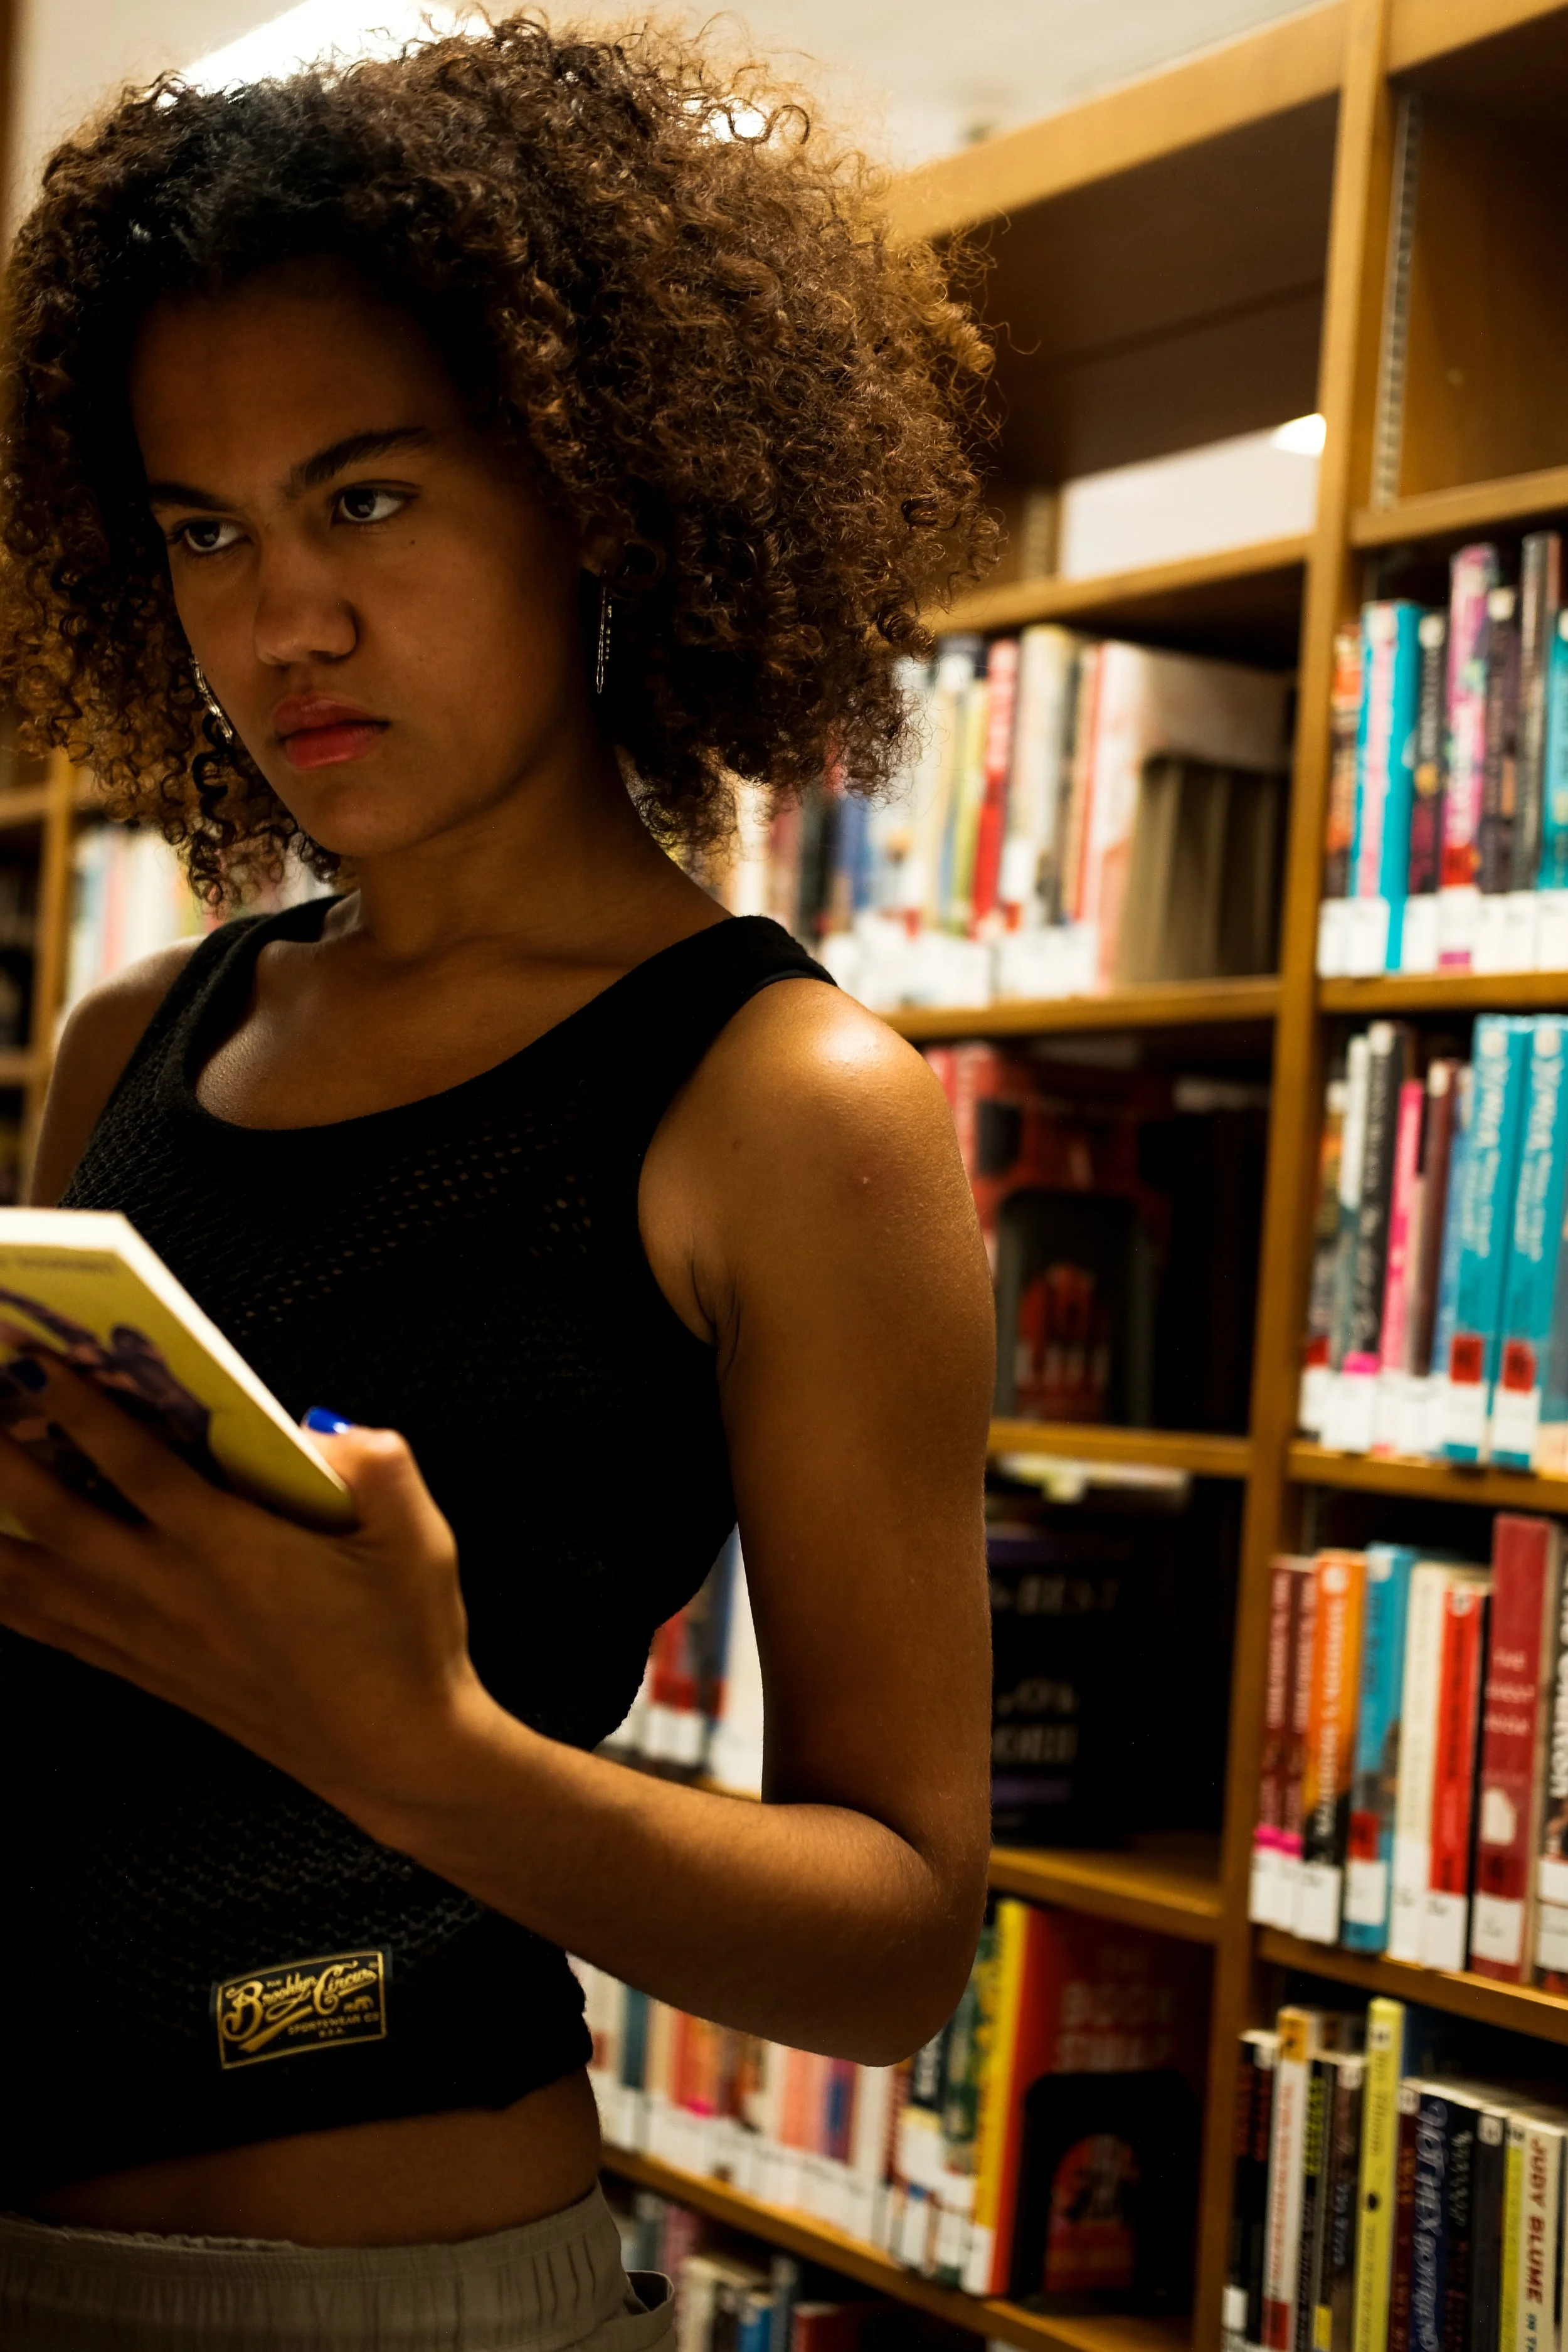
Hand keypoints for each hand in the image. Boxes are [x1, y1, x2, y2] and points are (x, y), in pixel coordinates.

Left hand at [0, 1351, 501, 1825]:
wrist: (394, 1753)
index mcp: (234, 1549)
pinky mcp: (152, 1673)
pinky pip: (56, 1631)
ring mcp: (154, 1639)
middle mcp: (176, 1593)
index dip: (79, 1410)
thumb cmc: (406, 1641)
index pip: (136, 1465)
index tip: (32, 1361)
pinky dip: (8, 1597)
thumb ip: (375, 1464)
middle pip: (58, 1517)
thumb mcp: (419, 1540)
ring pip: (38, 1580)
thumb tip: (315, 1427)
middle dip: (2, 1458)